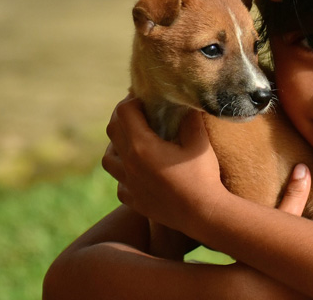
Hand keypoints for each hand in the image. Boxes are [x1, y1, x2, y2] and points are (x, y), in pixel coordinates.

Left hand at [101, 95, 224, 234]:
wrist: (203, 215)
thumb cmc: (202, 177)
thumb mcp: (199, 142)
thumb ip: (190, 120)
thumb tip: (188, 103)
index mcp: (141, 146)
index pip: (124, 111)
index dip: (133, 99)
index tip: (146, 97)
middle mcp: (128, 164)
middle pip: (113, 130)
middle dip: (124, 116)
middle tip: (140, 112)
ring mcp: (128, 184)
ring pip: (108, 158)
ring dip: (117, 145)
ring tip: (134, 142)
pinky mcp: (133, 200)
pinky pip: (119, 182)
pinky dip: (125, 172)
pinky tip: (139, 172)